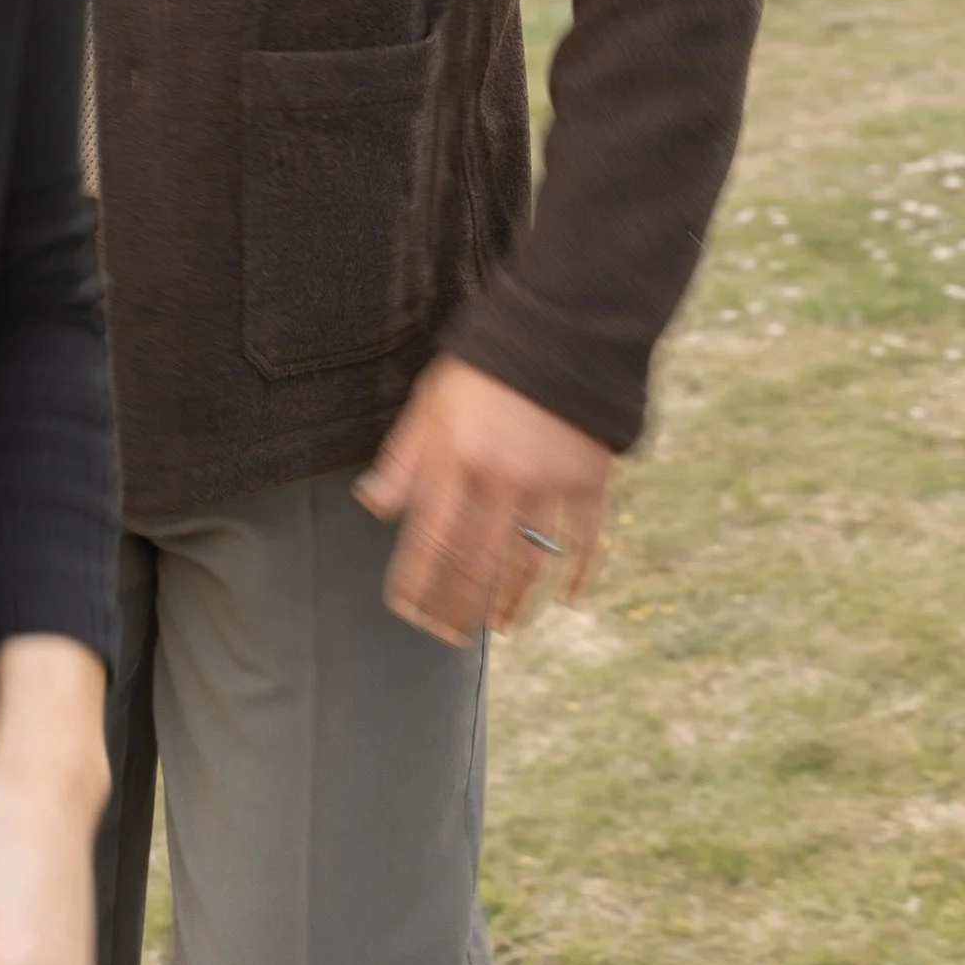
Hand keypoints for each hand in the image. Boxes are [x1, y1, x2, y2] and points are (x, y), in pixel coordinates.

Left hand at [354, 357, 612, 646]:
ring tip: (500, 625)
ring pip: (529, 559)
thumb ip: (403, 459)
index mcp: (455, 461)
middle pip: (476, 561)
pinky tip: (569, 598)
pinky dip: (580, 572)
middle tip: (450, 636)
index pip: (429, 540)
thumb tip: (375, 506)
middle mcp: (500, 480)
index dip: (417, 582)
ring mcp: (548, 483)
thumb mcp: (430, 404)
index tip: (408, 612)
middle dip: (459, 605)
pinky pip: (586, 537)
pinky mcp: (589, 478)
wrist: (561, 327)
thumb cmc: (486, 367)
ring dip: (513, 599)